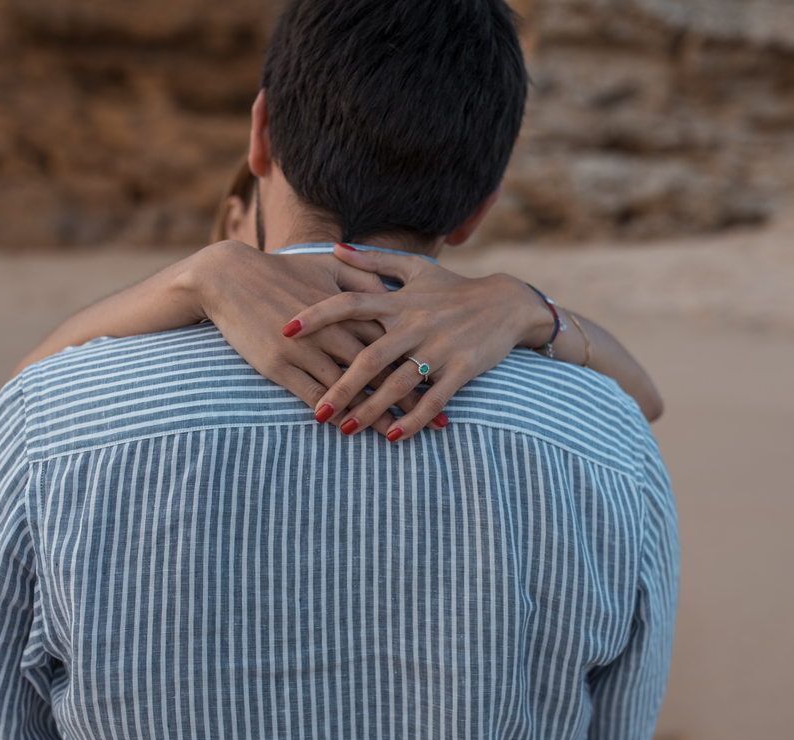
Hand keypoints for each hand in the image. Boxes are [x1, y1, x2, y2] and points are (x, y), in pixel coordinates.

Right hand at [178, 240, 435, 434]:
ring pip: (349, 389)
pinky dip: (333, 413)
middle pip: (380, 371)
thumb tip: (394, 292)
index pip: (393, 342)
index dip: (420, 363)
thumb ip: (364, 281)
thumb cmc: (282, 271)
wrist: (228, 277)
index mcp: (349, 308)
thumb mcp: (326, 269)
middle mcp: (332, 332)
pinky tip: (348, 429)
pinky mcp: (280, 366)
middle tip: (438, 422)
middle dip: (409, 397)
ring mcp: (306, 351)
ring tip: (398, 436)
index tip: (447, 381)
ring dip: (374, 414)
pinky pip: (313, 396)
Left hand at [283, 244, 554, 440]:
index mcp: (400, 300)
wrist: (507, 303)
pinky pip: (434, 398)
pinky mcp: (462, 368)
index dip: (317, 315)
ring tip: (346, 430)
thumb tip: (335, 249)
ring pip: (398, 383)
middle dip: (341, 386)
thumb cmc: (453, 288)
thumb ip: (373, 262)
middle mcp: (416, 323)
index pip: (350, 304)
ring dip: (371, 410)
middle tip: (317, 411)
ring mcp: (439, 348)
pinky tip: (393, 435)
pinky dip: (413, 418)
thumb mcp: (416, 268)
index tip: (286, 331)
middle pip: (370, 356)